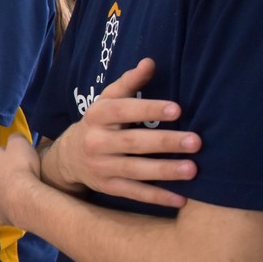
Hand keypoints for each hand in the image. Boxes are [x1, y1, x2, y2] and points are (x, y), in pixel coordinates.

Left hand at [0, 133, 44, 227]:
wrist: (22, 197)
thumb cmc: (21, 167)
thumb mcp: (20, 143)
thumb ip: (15, 138)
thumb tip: (13, 138)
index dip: (5, 155)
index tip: (16, 157)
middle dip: (0, 175)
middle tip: (17, 177)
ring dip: (0, 194)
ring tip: (15, 194)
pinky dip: (5, 211)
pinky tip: (15, 210)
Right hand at [46, 58, 198, 207]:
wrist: (67, 158)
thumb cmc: (98, 124)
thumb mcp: (106, 101)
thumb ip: (128, 83)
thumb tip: (150, 62)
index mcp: (97, 116)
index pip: (122, 110)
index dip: (148, 109)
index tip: (177, 109)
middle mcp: (96, 142)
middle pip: (132, 142)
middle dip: (164, 142)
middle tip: (195, 141)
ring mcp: (101, 167)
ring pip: (135, 170)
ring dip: (164, 171)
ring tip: (192, 170)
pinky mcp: (107, 187)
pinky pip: (134, 193)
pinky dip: (157, 197)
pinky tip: (181, 199)